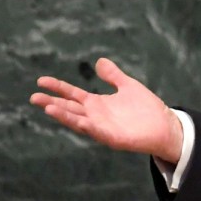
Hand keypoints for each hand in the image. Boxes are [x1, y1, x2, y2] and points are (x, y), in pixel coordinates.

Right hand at [30, 57, 183, 164]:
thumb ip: (113, 75)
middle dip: (52, 103)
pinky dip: (88, 127)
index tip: (41, 80)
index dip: (57, 87)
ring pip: (79, 122)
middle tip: (34, 97)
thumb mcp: (128, 86)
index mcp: (97, 104)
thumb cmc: (146, 109)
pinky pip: (98, 132)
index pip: (72, 94)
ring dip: (64, 116)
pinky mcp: (114, 138)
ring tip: (48, 108)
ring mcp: (103, 128)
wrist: (166, 126)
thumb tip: (99, 62)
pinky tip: (80, 121)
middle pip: (69, 108)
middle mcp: (96, 116)